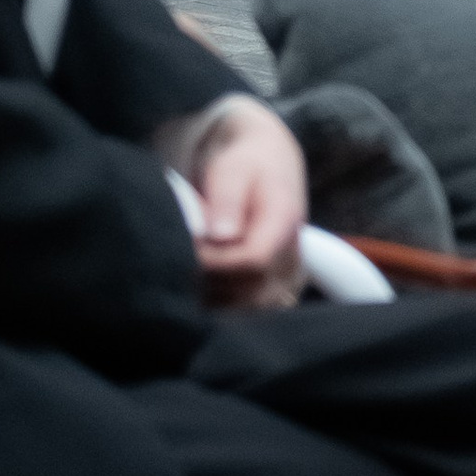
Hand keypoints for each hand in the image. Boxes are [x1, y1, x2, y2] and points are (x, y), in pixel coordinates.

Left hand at [168, 97, 308, 307]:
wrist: (267, 165)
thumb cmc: (244, 164)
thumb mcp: (232, 169)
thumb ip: (227, 200)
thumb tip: (222, 236)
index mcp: (285, 222)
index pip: (252, 261)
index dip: (213, 261)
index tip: (184, 246)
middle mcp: (293, 255)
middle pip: (249, 292)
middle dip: (208, 281)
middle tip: (182, 257)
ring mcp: (287, 277)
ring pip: (247, 308)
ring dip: (212, 295)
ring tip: (191, 265)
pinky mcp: (276, 289)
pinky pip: (247, 311)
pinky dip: (219, 303)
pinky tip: (201, 281)